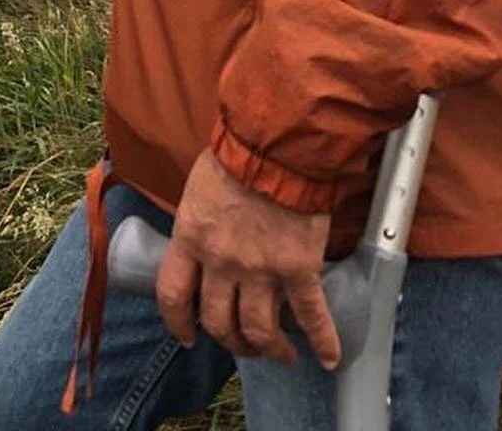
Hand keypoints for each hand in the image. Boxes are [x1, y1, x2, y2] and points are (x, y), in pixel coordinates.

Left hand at [157, 148, 339, 368]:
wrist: (277, 146)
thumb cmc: (237, 157)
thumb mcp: (199, 190)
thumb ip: (199, 224)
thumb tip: (203, 242)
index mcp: (191, 238)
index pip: (173, 294)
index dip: (178, 323)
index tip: (188, 337)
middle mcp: (221, 262)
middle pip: (218, 322)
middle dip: (230, 341)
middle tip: (243, 343)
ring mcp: (260, 269)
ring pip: (259, 330)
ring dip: (269, 349)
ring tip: (281, 353)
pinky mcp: (298, 269)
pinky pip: (311, 316)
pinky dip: (323, 341)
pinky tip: (328, 357)